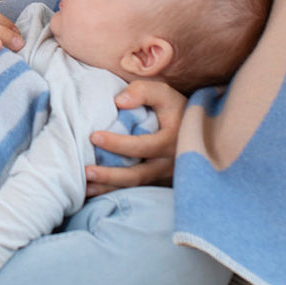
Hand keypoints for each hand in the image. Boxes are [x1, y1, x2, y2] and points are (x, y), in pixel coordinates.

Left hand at [85, 79, 184, 194]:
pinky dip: (115, 191)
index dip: (117, 144)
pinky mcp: (158, 183)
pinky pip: (135, 190)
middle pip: (137, 175)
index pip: (142, 146)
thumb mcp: (164, 94)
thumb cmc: (175, 109)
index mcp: (170, 142)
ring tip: (86, 187)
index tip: (94, 137)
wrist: (199, 132)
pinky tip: (95, 191)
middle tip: (86, 171)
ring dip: (109, 188)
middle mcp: (168, 164)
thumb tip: (119, 102)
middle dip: (110, 175)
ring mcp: (163, 177)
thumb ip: (143, 92)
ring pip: (135, 187)